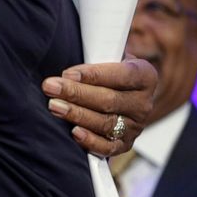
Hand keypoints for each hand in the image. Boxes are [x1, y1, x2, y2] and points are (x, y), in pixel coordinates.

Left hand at [41, 57, 156, 156]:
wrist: (121, 90)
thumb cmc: (108, 68)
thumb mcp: (110, 54)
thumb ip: (98, 52)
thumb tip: (71, 49)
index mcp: (145, 76)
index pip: (121, 75)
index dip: (93, 74)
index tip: (67, 73)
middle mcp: (144, 103)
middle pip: (109, 100)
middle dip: (76, 93)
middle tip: (50, 87)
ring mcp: (136, 126)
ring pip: (105, 123)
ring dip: (77, 114)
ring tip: (53, 105)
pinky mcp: (126, 144)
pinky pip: (109, 147)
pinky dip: (91, 141)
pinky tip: (74, 132)